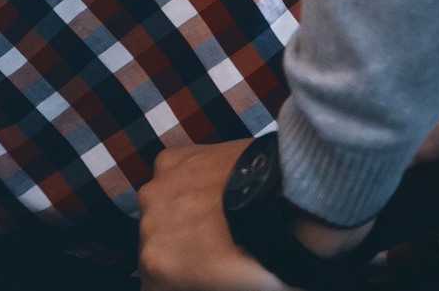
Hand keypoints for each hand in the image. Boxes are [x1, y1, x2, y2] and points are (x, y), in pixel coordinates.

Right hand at [136, 138, 293, 290]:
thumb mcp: (243, 288)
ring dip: (182, 214)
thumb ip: (211, 284)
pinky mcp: (170, 159)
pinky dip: (188, 184)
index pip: (153, 285)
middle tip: (218, 249)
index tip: (199, 279)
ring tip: (220, 215)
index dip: (180, 283)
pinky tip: (216, 189)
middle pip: (156, 245)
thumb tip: (213, 279)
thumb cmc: (271, 255)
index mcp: (158, 263)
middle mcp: (148, 224)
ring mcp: (157, 188)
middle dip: (181, 249)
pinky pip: (171, 177)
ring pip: (161, 210)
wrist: (291, 202)